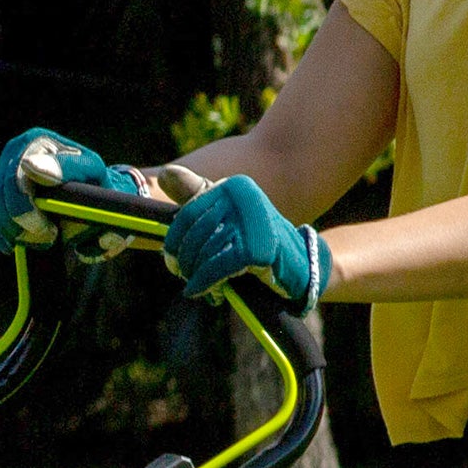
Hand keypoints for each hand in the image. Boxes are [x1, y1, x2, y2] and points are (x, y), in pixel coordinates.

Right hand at [0, 129, 138, 253]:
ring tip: (44, 238)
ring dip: (15, 232)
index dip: (26, 211)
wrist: (93, 196)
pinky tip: (19, 242)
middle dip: (22, 226)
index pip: (15, 179)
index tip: (48, 231)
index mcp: (38, 141)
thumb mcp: (92, 174)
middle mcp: (15, 151)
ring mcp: (1, 171)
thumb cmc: (96, 185)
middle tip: (50, 237)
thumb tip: (29, 167)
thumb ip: (68, 169)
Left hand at [159, 171, 331, 302]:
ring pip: (205, 253)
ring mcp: (253, 222)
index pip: (188, 213)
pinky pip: (217, 268)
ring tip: (202, 287)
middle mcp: (244, 197)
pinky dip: (206, 284)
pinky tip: (208, 294)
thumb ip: (196, 198)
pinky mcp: (258, 248)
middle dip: (186, 262)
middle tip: (185, 277)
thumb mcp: (227, 219)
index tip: (172, 260)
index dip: (174, 241)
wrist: (302, 265)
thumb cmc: (258, 243)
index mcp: (235, 186)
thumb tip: (165, 174)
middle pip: (195, 235)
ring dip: (197, 277)